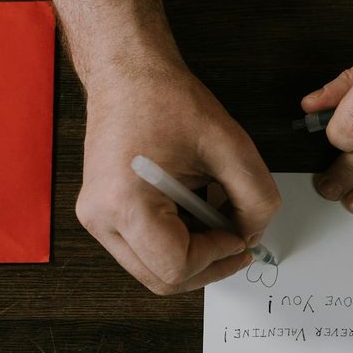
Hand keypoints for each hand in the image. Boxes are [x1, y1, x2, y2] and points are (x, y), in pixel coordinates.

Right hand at [75, 61, 280, 294]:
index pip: (175, 266)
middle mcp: (100, 217)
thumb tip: (252, 235)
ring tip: (215, 217)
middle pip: (161, 280)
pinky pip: (144, 251)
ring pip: (152, 270)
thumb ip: (255, 198)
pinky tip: (196, 211)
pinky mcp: (102, 215)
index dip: (217, 257)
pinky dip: (177, 243)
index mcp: (125, 202)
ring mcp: (96, 219)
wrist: (127, 73)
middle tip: (238, 241)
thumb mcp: (230, 146)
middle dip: (207, 266)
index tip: (239, 235)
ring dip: (193, 256)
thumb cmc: (165, 98)